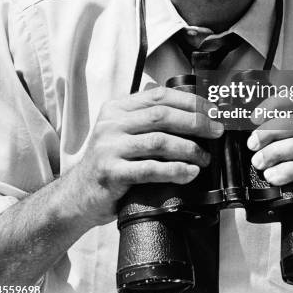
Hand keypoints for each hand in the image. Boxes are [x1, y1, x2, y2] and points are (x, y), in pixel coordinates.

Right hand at [65, 86, 223, 227]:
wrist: (76, 196)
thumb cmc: (108, 163)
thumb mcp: (122, 132)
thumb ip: (145, 118)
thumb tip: (190, 111)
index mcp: (117, 108)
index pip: (159, 95)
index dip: (189, 101)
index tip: (212, 110)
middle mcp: (111, 123)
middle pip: (162, 115)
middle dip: (195, 122)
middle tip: (216, 131)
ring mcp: (109, 147)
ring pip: (159, 141)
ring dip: (189, 149)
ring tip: (205, 157)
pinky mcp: (110, 172)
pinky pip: (150, 169)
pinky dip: (175, 170)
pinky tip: (190, 173)